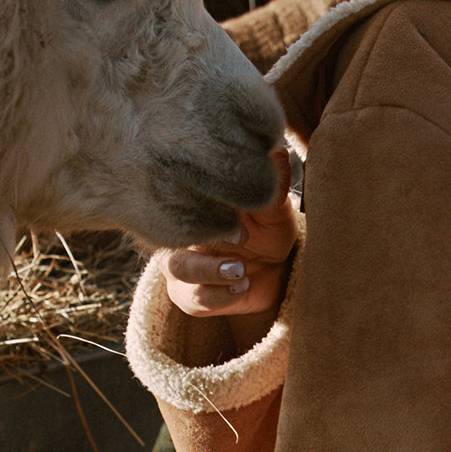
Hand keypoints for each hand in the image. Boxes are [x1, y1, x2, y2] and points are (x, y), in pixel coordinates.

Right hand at [166, 173, 296, 320]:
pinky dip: (220, 296)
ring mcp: (180, 264)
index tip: (240, 212)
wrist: (275, 273)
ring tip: (241, 271)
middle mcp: (180, 232)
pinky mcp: (188, 295)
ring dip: (211, 271)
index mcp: (195, 205)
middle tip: (241, 238)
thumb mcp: (274, 209)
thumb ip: (273, 186)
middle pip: (173, 232)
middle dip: (206, 235)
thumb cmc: (268, 230)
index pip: (184, 195)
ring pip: (178, 268)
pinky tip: (243, 285)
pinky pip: (192, 298)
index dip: (208, 202)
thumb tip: (277, 152)